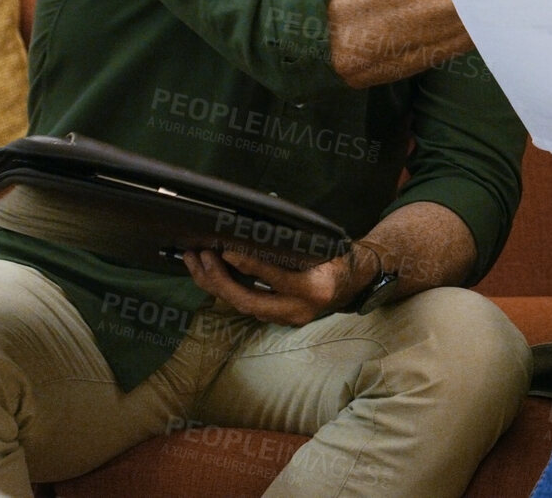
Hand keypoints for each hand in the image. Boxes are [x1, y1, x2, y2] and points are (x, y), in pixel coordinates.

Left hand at [183, 247, 361, 326]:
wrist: (355, 282)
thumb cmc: (338, 258)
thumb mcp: (321, 247)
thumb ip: (292, 246)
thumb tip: (256, 232)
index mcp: (314, 288)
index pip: (275, 279)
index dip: (249, 266)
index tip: (226, 251)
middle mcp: (299, 309)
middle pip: (249, 301)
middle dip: (220, 280)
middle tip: (202, 256)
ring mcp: (287, 319)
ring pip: (243, 306)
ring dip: (215, 285)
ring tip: (195, 261)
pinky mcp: (278, 319)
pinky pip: (246, 305)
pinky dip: (225, 290)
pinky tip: (209, 274)